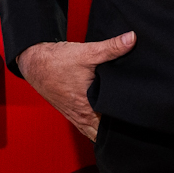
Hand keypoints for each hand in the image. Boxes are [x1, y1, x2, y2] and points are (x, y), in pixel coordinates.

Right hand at [17, 32, 135, 140]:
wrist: (34, 63)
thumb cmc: (56, 61)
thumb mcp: (87, 52)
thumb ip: (112, 47)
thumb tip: (132, 39)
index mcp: (87, 108)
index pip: (111, 127)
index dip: (127, 124)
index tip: (139, 117)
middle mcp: (81, 116)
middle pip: (104, 133)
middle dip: (118, 129)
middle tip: (134, 119)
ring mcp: (75, 116)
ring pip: (95, 131)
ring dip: (106, 127)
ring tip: (121, 120)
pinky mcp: (70, 112)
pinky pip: (87, 126)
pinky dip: (96, 124)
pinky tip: (104, 115)